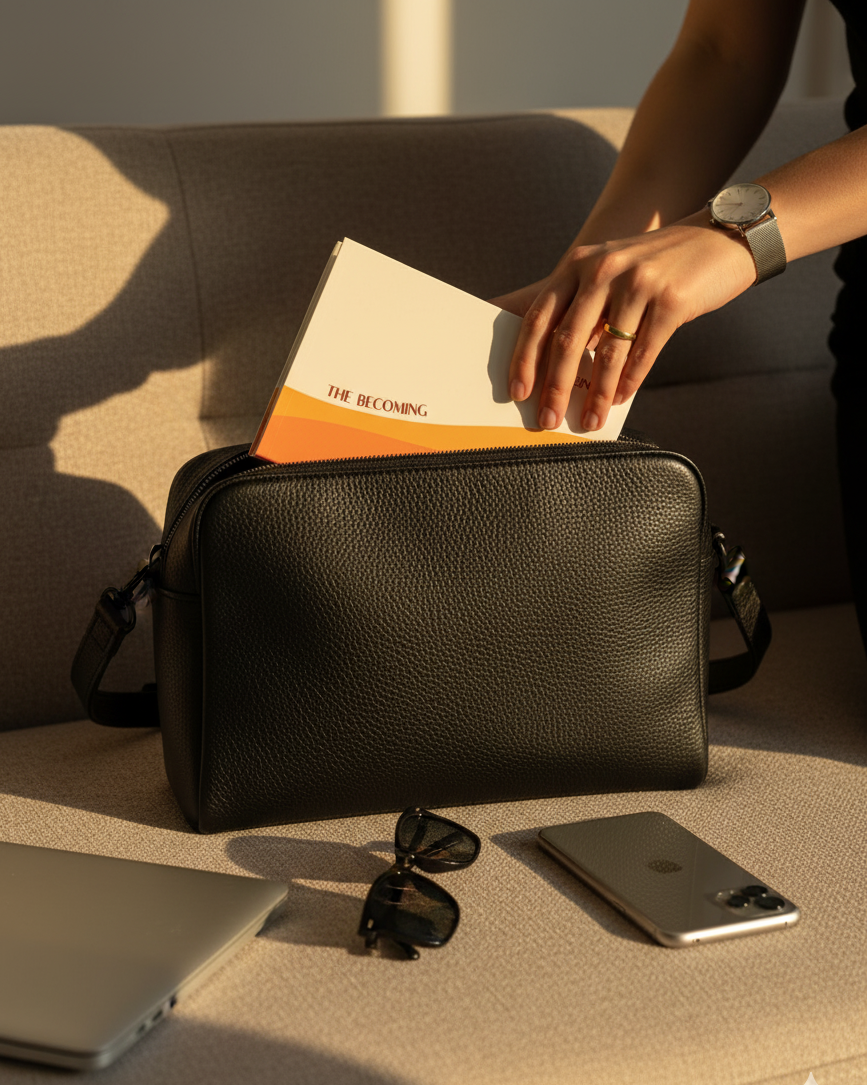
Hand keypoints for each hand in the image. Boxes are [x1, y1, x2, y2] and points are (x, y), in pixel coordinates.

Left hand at [490, 211, 756, 430]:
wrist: (720, 237)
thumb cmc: (657, 265)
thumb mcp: (612, 272)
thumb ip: (585, 308)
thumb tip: (559, 367)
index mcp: (579, 263)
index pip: (539, 317)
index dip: (524, 358)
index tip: (518, 392)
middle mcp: (603, 270)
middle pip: (566, 340)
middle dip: (555, 387)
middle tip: (547, 420)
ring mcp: (637, 283)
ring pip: (606, 353)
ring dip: (595, 395)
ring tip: (590, 420)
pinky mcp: (670, 300)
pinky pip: (642, 353)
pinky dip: (628, 382)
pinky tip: (620, 399)